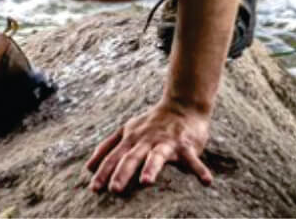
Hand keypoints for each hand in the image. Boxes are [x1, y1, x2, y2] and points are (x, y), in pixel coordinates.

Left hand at [86, 99, 212, 193]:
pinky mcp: (185, 144)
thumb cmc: (152, 123)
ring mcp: (165, 141)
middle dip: (122, 172)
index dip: (103, 171)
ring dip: (151, 168)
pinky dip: (199, 170)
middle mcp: (145, 139)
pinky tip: (206, 182)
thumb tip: (89, 167)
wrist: (182, 104)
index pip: (113, 155)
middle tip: (114, 190)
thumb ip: (109, 147)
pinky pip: (192, 159)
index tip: (93, 188)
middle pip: (131, 156)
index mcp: (130, 138)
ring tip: (146, 182)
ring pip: (157, 155)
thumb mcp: (127, 130)